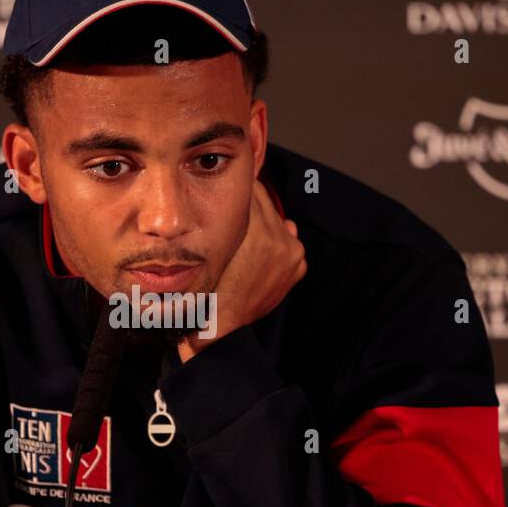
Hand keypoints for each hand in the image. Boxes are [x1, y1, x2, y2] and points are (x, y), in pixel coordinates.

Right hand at [178, 177, 305, 360]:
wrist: (223, 323)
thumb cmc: (209, 284)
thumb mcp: (213, 246)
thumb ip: (231, 217)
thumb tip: (239, 191)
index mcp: (257, 232)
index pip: (251, 189)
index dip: (237, 187)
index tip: (228, 182)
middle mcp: (279, 239)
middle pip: (265, 201)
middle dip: (250, 202)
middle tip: (235, 204)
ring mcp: (292, 252)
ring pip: (277, 220)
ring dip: (264, 222)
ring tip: (246, 234)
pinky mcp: (298, 265)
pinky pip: (289, 241)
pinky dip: (277, 242)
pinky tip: (261, 252)